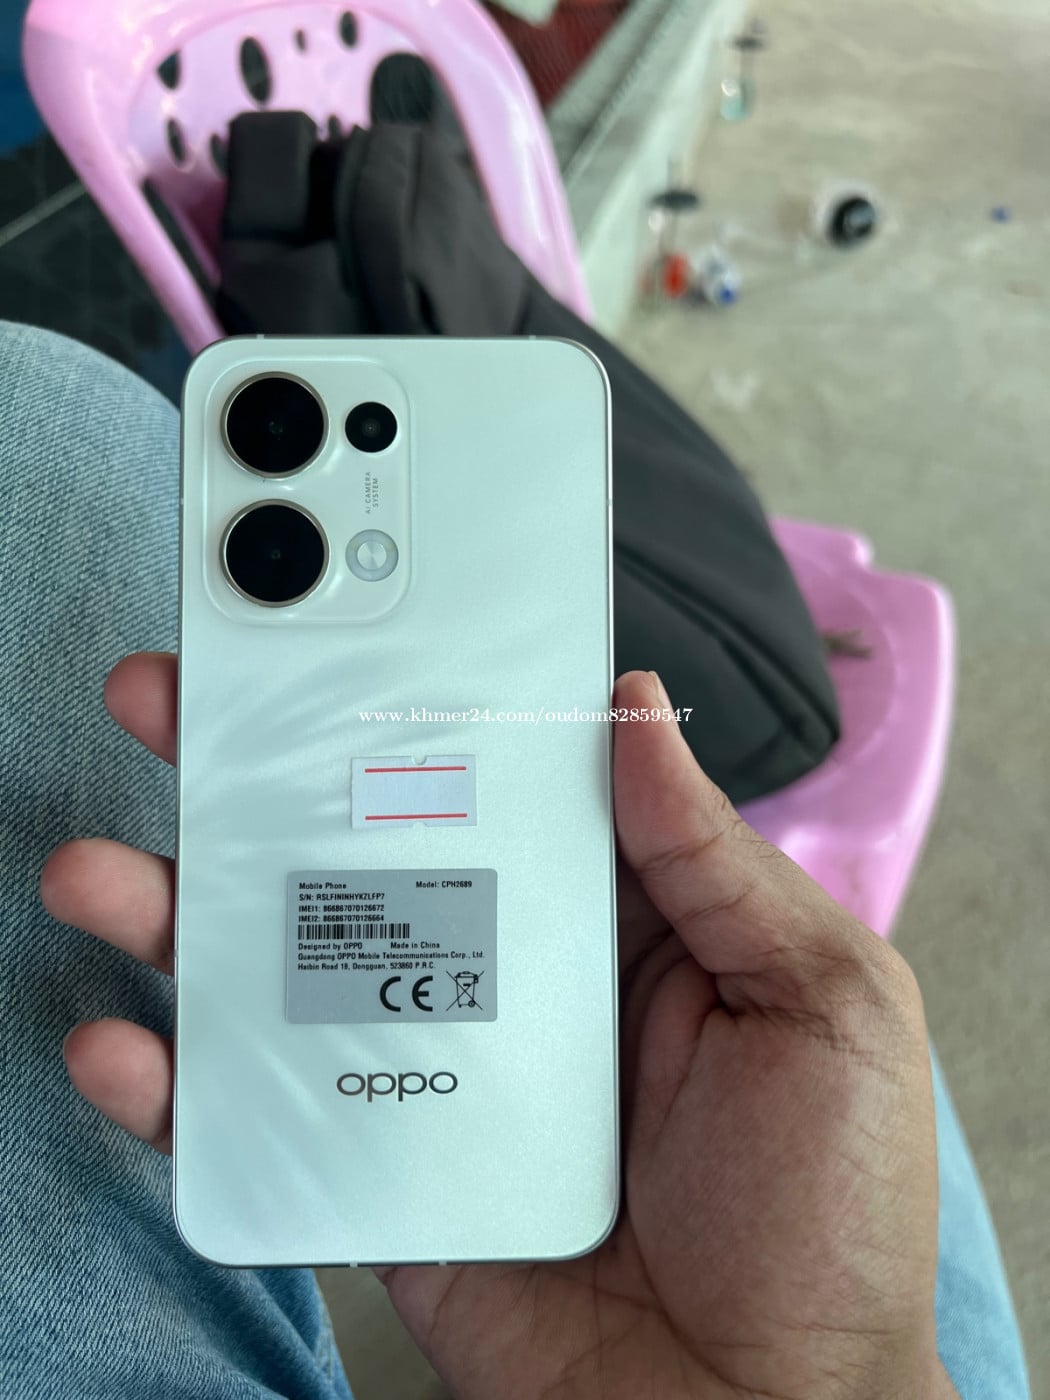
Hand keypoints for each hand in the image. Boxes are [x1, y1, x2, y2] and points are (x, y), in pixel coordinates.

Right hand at [42, 654, 956, 1399]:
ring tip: (102, 870)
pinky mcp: (379, 1168)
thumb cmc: (824, 1210)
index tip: (329, 633)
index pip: (488, 776)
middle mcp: (503, 968)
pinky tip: (123, 1045)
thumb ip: (712, 857)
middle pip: (359, 849)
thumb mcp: (818, 997)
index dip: (409, 700)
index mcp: (606, 910)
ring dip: (178, 911)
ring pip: (283, 966)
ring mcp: (428, 1066)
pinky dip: (180, 1084)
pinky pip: (262, 1115)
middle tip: (174, 698)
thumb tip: (631, 705)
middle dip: (256, 772)